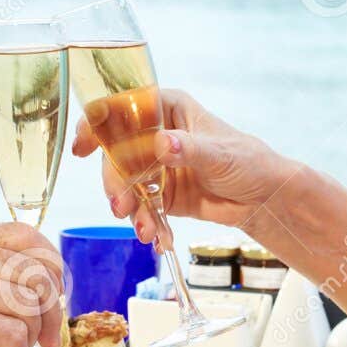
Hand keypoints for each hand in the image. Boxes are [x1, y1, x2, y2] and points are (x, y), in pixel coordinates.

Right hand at [71, 89, 293, 243]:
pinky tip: (158, 238)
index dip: (98, 123)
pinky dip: (145, 223)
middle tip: (121, 204)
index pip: (122, 108)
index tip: (83, 145)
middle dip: (115, 181)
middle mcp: (154, 135)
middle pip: (116, 153)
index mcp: (167, 109)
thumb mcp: (219, 153)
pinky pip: (141, 207)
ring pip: (124, 183)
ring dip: (130, 207)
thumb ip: (189, 149)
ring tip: (145, 229)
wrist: (263, 198)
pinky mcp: (159, 194)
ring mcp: (154, 165)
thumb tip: (163, 144)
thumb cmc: (248, 161)